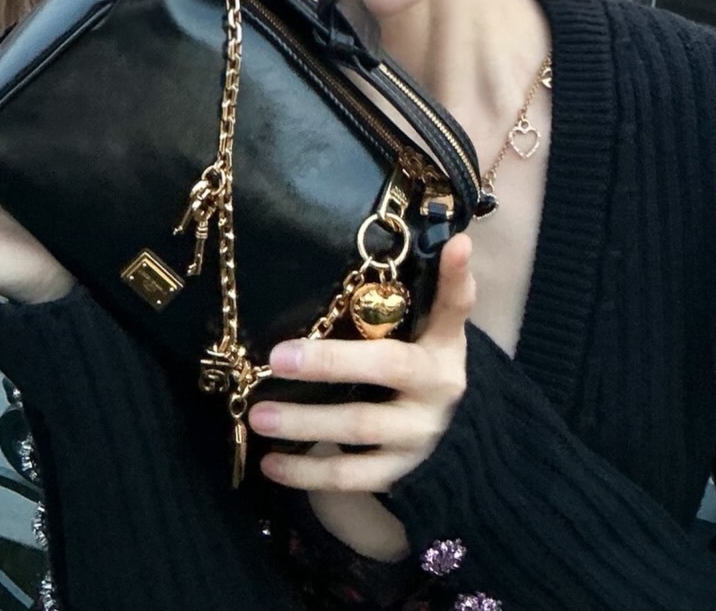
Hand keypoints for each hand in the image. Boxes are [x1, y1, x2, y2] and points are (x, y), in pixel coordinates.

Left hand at [249, 233, 475, 494]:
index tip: (456, 244)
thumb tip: (449, 238)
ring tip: (259, 414)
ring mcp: (416, 435)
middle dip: (330, 363)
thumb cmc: (423, 363)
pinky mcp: (396, 472)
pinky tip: (270, 463)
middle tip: (277, 357)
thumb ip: (430, 291)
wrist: (449, 435)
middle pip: (386, 368)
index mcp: (444, 345)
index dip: (455, 278)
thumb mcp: (432, 329)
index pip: (454, 306)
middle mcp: (437, 388)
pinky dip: (307, 472)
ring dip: (305, 423)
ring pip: (357, 427)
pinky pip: (349, 477)